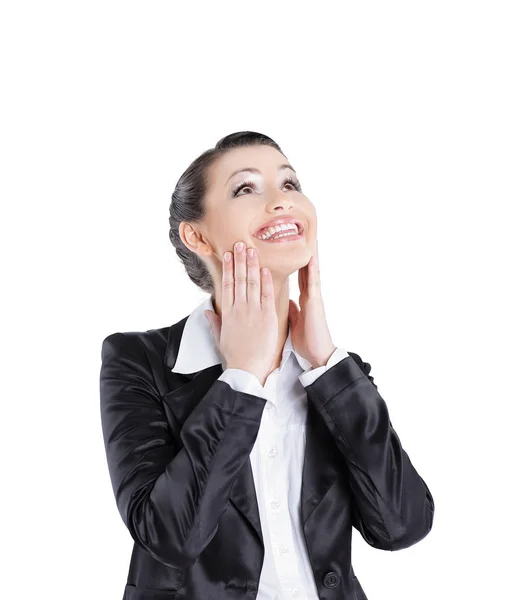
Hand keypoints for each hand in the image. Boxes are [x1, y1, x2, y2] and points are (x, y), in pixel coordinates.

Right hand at [204, 241, 278, 385]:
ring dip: (252, 265)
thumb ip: (214, 322)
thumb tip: (208, 310)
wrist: (247, 369)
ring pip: (252, 283)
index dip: (229, 268)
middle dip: (240, 260)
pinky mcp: (267, 317)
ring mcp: (253, 311)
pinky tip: (265, 269)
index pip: (227, 285)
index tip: (229, 255)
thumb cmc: (235, 356)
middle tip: (240, 244)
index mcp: (227, 313)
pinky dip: (266, 282)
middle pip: (239, 279)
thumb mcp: (220, 338)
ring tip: (252, 250)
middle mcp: (239, 308)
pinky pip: (267, 295)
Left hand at [288, 239, 335, 367]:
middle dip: (302, 254)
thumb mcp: (294, 323)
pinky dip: (312, 268)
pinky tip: (310, 256)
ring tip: (309, 238)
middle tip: (301, 236)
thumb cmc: (306, 342)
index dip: (295, 264)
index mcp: (304, 300)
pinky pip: (312, 281)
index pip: (298, 277)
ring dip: (310, 255)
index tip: (289, 250)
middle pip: (305, 269)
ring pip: (310, 271)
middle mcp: (309, 295)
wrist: (318, 354)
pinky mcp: (315, 301)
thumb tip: (286, 301)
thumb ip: (291, 310)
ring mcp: (314, 297)